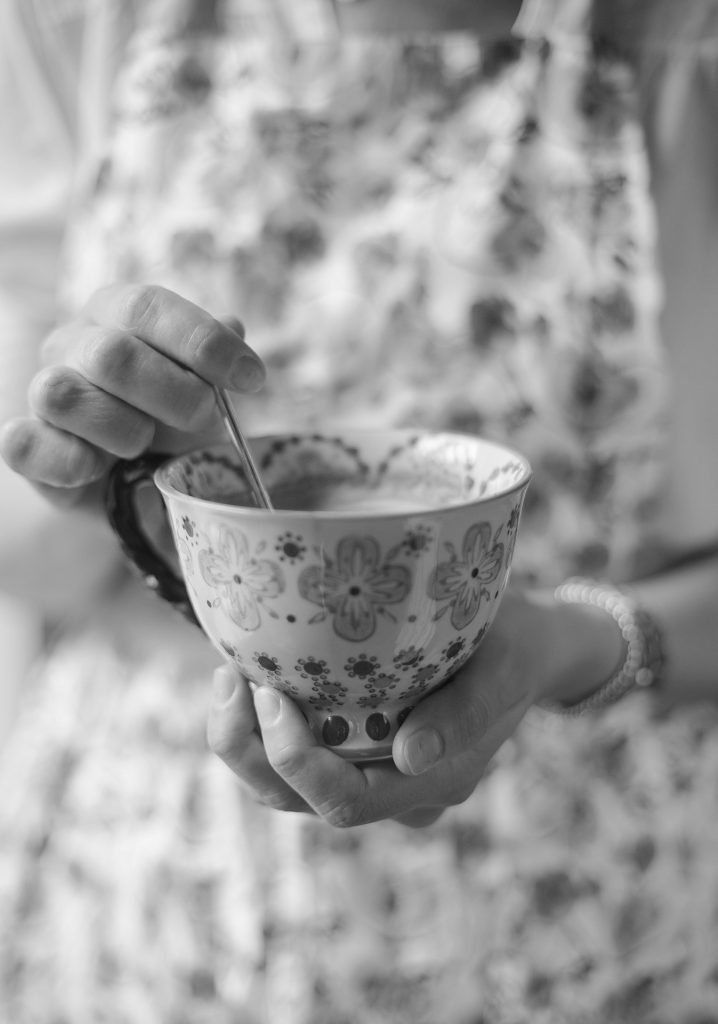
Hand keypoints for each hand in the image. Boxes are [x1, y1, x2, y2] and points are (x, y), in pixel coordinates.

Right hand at [0, 284, 264, 507]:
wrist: (138, 482)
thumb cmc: (171, 419)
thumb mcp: (204, 385)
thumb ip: (214, 358)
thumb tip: (233, 326)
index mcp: (117, 314)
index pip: (147, 306)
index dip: (202, 342)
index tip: (251, 379)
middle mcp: (73, 344)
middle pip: (111, 355)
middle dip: (174, 395)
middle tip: (202, 419)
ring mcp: (43, 392)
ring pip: (64, 396)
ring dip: (123, 431)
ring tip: (144, 447)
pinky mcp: (28, 445)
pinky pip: (24, 444)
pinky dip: (71, 461)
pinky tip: (101, 470)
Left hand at [207, 590, 568, 828]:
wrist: (535, 645)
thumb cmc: (520, 646)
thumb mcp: (506, 664)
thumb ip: (466, 711)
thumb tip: (411, 757)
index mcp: (433, 779)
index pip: (347, 803)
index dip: (297, 761)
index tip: (272, 693)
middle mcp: (395, 788)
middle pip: (300, 800)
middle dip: (249, 751)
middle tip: (229, 681)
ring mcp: (374, 767)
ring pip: (288, 783)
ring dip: (245, 737)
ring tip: (226, 673)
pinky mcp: (359, 739)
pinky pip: (299, 747)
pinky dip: (264, 721)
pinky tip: (249, 671)